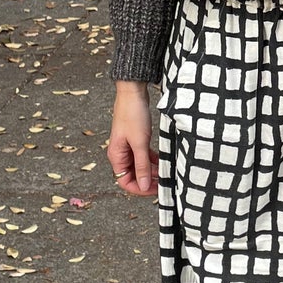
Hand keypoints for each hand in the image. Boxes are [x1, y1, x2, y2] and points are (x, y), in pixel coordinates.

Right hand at [107, 81, 157, 196]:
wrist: (133, 92)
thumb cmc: (132, 114)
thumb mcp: (140, 143)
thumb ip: (142, 165)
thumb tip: (143, 185)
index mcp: (117, 156)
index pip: (125, 181)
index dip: (140, 188)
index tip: (155, 189)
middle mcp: (120, 153)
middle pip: (133, 175)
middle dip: (148, 181)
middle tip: (164, 183)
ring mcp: (128, 147)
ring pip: (140, 166)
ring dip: (152, 171)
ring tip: (166, 173)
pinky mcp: (136, 140)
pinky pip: (144, 156)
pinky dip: (153, 160)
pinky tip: (163, 161)